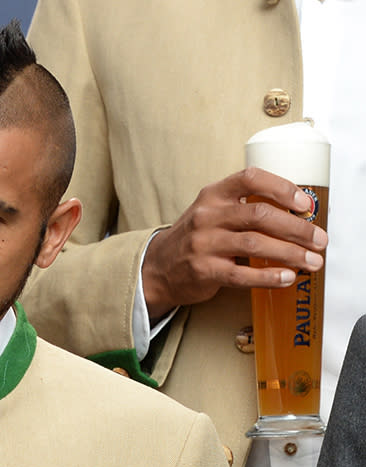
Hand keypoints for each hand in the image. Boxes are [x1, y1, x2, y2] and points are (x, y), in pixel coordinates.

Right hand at [141, 167, 327, 322]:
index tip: (306, 204)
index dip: (283, 189)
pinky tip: (286, 278)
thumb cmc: (195, 239)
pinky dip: (268, 277)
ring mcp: (205, 244)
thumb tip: (295, 216)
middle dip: (297, 228)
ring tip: (311, 262)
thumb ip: (245, 208)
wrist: (157, 269)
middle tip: (319, 240)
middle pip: (260, 215)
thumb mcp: (213, 212)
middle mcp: (208, 216)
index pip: (252, 179)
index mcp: (214, 195)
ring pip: (255, 244)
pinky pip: (242, 274)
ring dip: (289, 253)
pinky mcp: (205, 271)